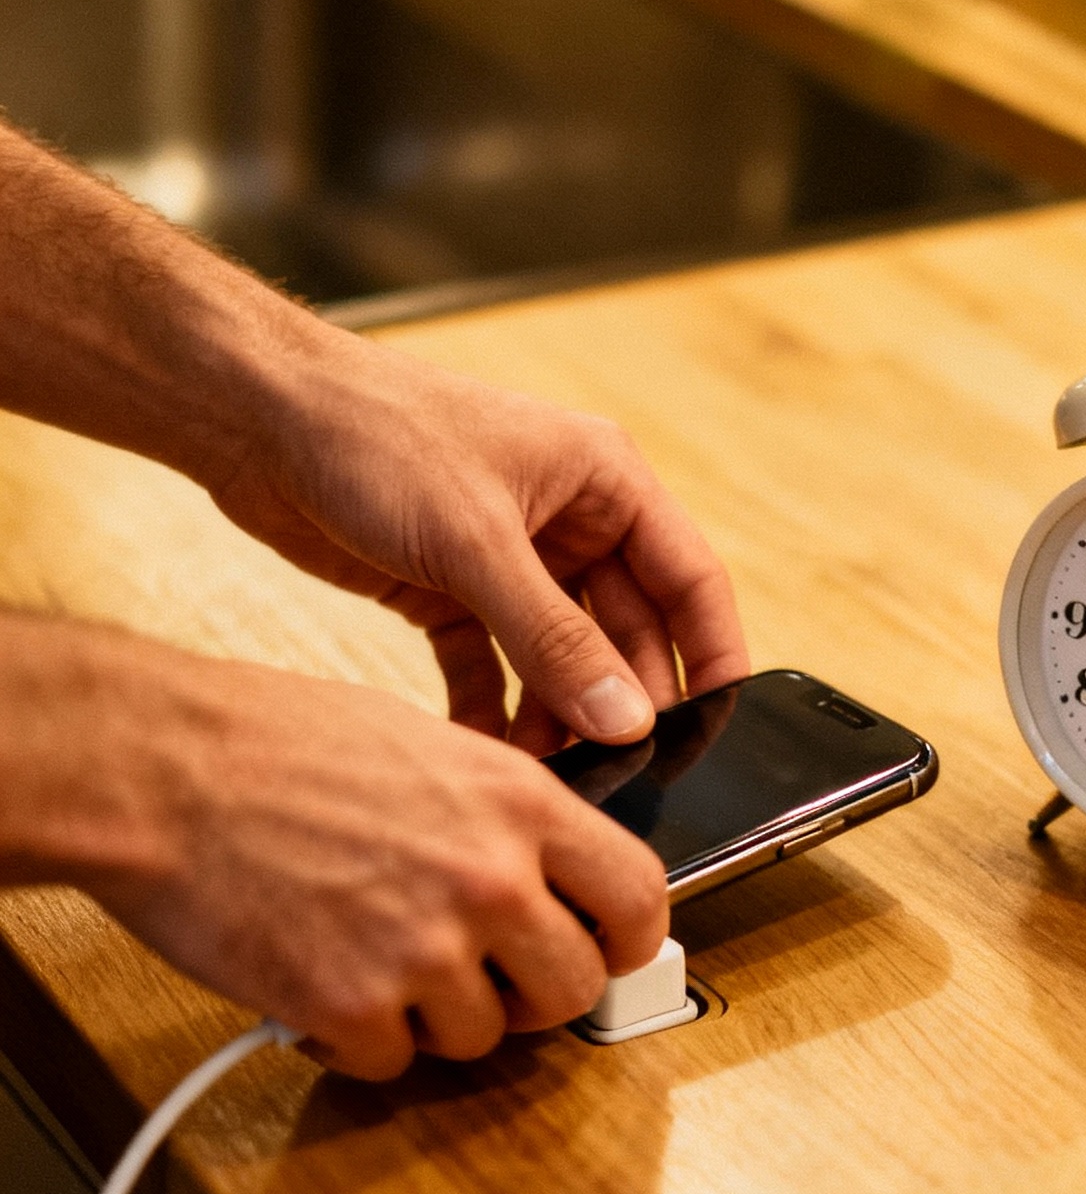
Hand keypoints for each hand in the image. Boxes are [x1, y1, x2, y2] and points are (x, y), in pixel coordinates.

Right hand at [57, 631, 669, 1079]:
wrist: (159, 770)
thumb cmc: (269, 741)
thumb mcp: (424, 743)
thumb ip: (499, 813)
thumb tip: (546, 871)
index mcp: (518, 802)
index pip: (639, 897)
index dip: (629, 938)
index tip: (605, 949)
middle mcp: (490, 879)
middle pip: (573, 988)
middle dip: (531, 993)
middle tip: (480, 973)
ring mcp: (425, 950)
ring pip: (482, 1037)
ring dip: (435, 1016)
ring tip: (372, 954)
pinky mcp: (352, 1009)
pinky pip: (391, 1062)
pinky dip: (357, 1038)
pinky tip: (320, 981)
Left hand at [211, 339, 748, 752]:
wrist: (256, 416)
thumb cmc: (373, 431)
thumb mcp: (476, 542)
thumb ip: (553, 638)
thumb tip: (624, 719)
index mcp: (603, 479)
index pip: (688, 578)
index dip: (713, 656)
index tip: (722, 732)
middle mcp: (565, 520)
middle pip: (626, 631)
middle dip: (621, 702)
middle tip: (615, 774)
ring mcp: (506, 559)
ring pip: (559, 658)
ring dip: (556, 717)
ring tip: (547, 777)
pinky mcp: (446, 591)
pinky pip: (491, 667)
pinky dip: (490, 711)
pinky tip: (482, 755)